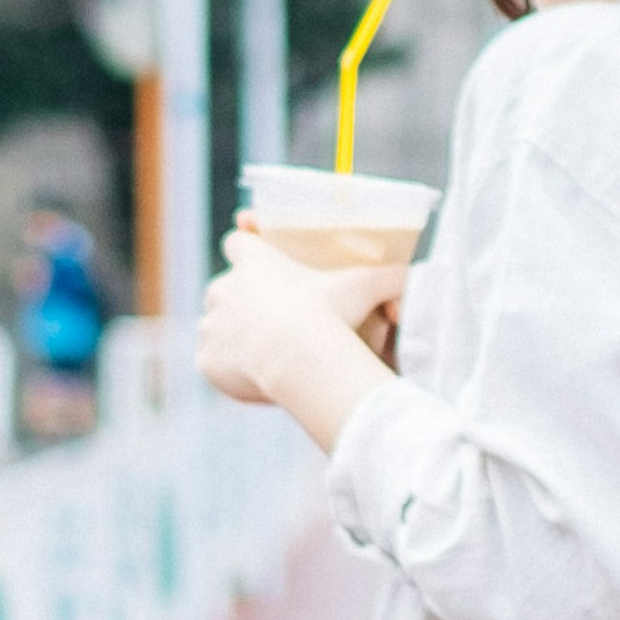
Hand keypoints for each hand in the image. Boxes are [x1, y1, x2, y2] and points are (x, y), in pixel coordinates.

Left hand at [197, 231, 398, 443]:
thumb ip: (391, 278)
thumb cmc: (330, 315)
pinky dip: (230, 371)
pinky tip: (254, 379)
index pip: (237, 241)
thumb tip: (412, 276)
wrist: (298, 358)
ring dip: (235, 339)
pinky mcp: (206, 361)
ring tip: (267, 356)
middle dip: (243, 304)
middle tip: (275, 323)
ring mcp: (211, 325)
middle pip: (224, 288)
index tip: (255, 260)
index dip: (246, 247)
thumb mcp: (367, 287)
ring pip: (217, 328)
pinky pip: (214, 365)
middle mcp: (224, 288)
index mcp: (254, 262)